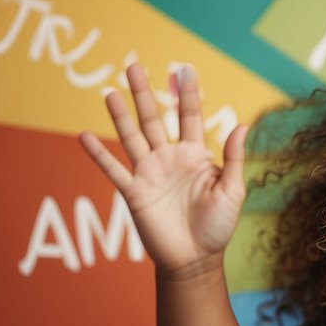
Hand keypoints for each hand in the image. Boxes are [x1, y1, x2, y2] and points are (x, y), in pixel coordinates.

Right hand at [79, 63, 248, 277]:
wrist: (195, 259)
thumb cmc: (218, 227)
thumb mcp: (232, 191)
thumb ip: (233, 158)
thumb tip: (241, 124)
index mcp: (195, 156)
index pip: (190, 118)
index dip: (187, 95)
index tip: (185, 69)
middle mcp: (169, 159)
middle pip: (154, 120)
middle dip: (145, 94)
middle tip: (133, 66)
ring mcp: (149, 174)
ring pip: (132, 137)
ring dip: (120, 115)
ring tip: (110, 92)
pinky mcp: (134, 192)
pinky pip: (113, 169)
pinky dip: (98, 154)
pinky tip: (84, 136)